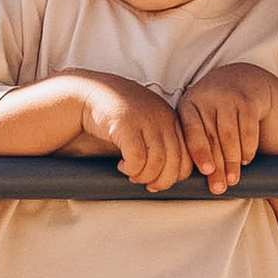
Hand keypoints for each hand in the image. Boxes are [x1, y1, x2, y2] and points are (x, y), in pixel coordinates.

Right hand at [75, 73, 192, 189]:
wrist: (91, 93)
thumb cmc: (118, 113)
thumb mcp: (147, 122)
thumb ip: (162, 140)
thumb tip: (170, 172)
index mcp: (171, 118)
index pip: (187, 155)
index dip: (177, 175)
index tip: (161, 182)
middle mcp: (162, 118)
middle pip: (175, 161)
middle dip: (162, 181)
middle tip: (148, 185)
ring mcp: (145, 121)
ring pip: (157, 163)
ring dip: (144, 176)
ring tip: (133, 175)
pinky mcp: (126, 126)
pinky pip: (136, 159)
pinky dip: (131, 169)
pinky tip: (122, 166)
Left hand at [179, 60, 277, 193]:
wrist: (241, 79)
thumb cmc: (214, 109)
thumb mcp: (199, 116)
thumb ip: (191, 139)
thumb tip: (184, 176)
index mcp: (188, 105)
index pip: (192, 131)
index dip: (199, 152)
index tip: (206, 171)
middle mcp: (207, 97)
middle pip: (212, 137)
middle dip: (217, 166)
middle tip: (219, 188)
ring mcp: (228, 97)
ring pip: (230, 135)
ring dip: (232, 161)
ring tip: (233, 179)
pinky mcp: (248, 100)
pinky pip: (249, 129)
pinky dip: (248, 148)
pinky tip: (245, 160)